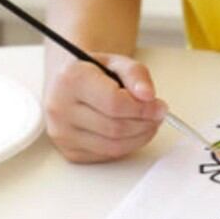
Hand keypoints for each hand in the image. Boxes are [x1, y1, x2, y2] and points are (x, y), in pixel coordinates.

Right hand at [43, 53, 167, 162]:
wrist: (69, 84)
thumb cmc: (94, 72)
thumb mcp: (117, 62)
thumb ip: (136, 74)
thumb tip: (148, 95)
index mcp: (71, 79)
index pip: (114, 103)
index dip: (143, 108)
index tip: (159, 106)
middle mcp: (60, 108)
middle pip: (115, 128)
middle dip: (145, 124)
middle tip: (158, 115)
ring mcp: (62, 133)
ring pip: (113, 146)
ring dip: (139, 137)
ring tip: (148, 123)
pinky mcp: (69, 151)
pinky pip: (106, 155)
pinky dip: (126, 146)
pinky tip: (131, 132)